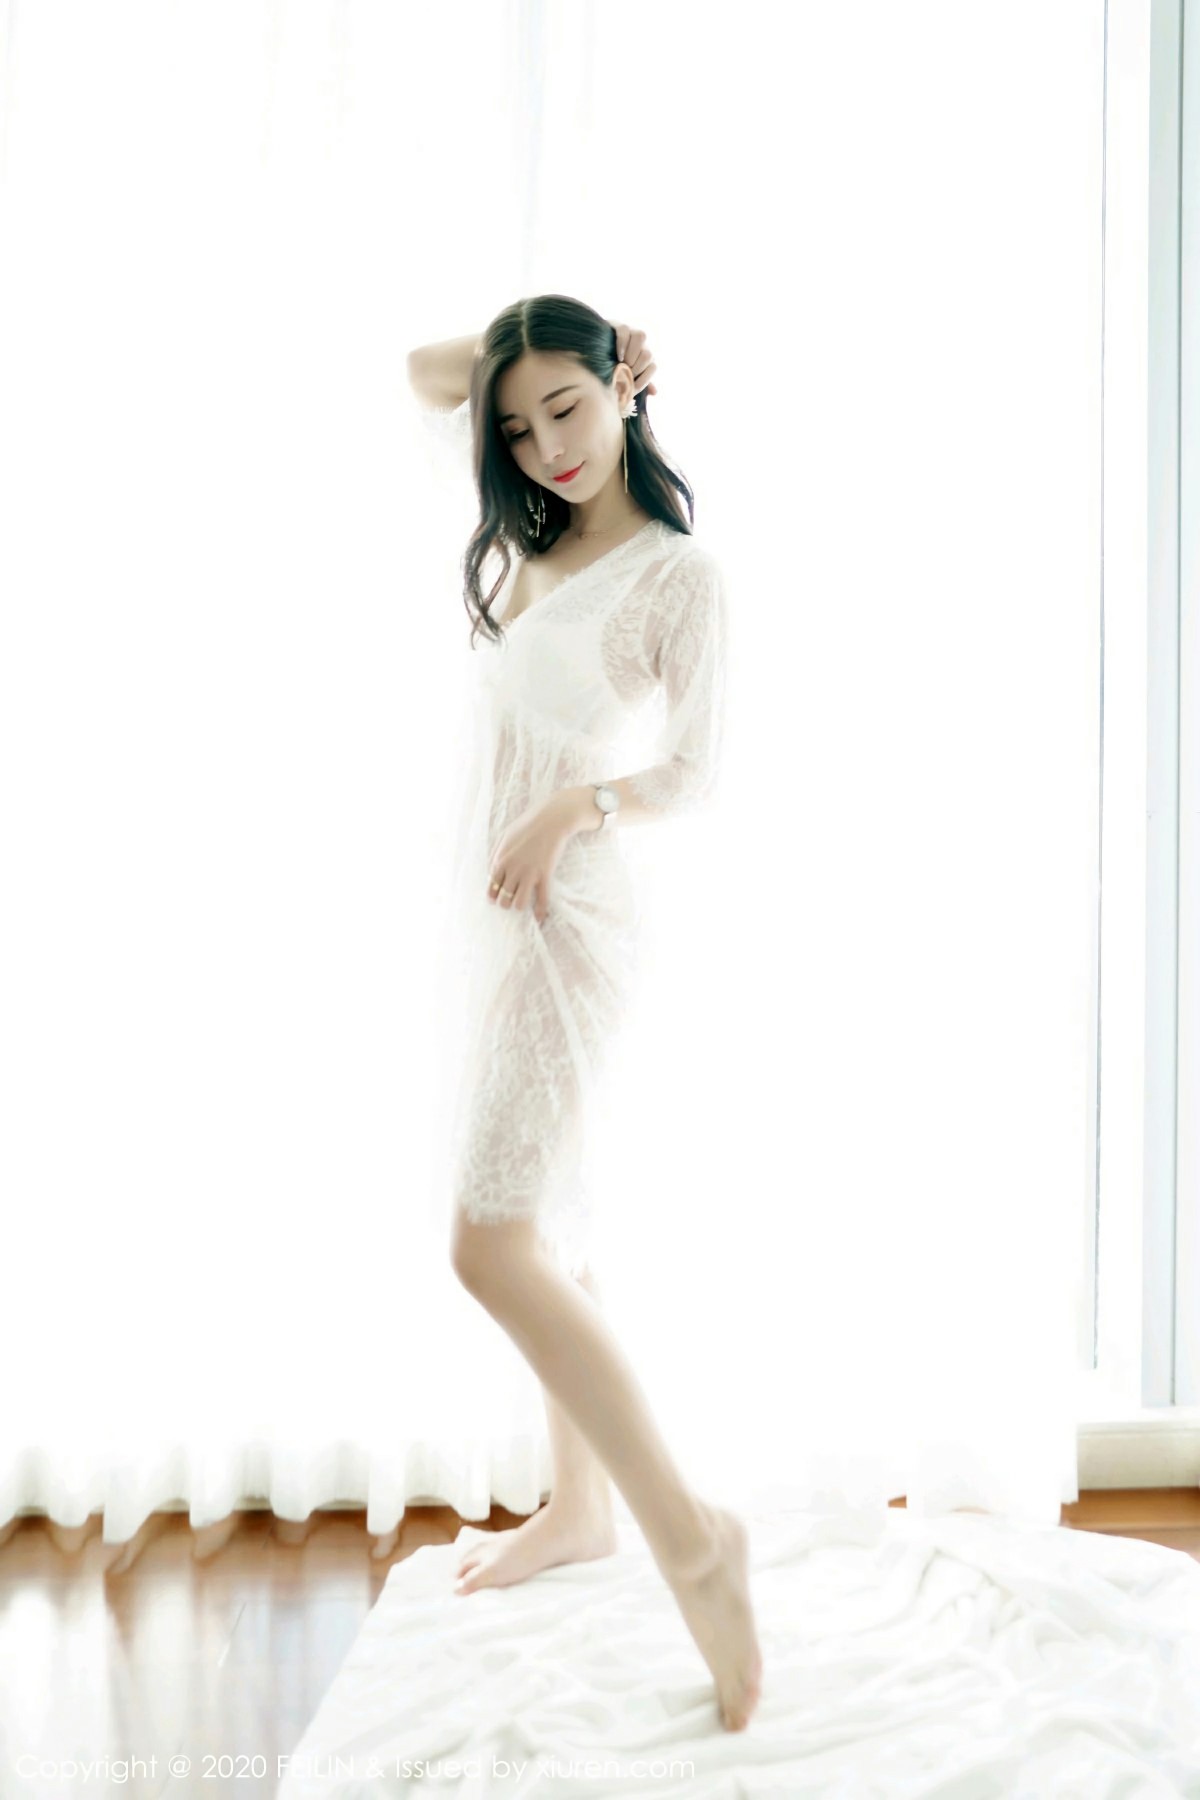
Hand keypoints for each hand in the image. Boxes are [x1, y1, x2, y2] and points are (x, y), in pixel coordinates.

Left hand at [487, 794, 576, 924]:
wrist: (551, 819)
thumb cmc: (527, 825)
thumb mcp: (504, 836)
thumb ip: (496, 853)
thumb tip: (492, 870)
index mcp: (500, 860)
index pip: (492, 887)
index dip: (493, 895)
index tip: (496, 898)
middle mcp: (512, 870)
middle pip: (504, 898)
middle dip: (506, 903)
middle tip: (510, 901)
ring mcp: (529, 874)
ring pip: (519, 903)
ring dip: (520, 906)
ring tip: (523, 903)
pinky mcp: (545, 875)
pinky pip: (542, 900)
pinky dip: (540, 912)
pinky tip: (540, 919)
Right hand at [609, 321, 657, 398]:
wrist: (597, 351)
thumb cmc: (614, 367)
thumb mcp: (627, 377)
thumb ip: (640, 383)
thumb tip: (654, 392)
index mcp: (646, 356)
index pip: (653, 366)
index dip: (644, 379)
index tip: (632, 386)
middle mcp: (642, 343)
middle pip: (648, 354)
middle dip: (636, 367)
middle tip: (625, 374)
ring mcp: (631, 331)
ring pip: (641, 337)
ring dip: (632, 354)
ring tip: (622, 363)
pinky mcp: (618, 325)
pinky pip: (624, 331)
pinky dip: (622, 344)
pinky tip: (618, 356)